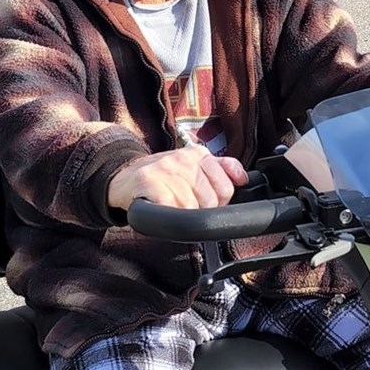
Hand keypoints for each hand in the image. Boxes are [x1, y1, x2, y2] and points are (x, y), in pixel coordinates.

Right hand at [108, 145, 247, 214]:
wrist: (125, 176)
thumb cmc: (163, 176)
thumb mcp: (194, 165)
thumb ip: (222, 168)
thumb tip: (243, 178)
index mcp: (198, 154)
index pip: (226, 187)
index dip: (218, 202)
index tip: (204, 202)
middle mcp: (183, 159)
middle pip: (210, 200)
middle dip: (200, 210)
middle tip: (185, 206)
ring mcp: (165, 170)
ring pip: (191, 208)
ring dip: (182, 214)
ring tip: (172, 206)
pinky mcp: (148, 183)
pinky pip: (171, 209)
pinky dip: (168, 215)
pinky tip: (162, 208)